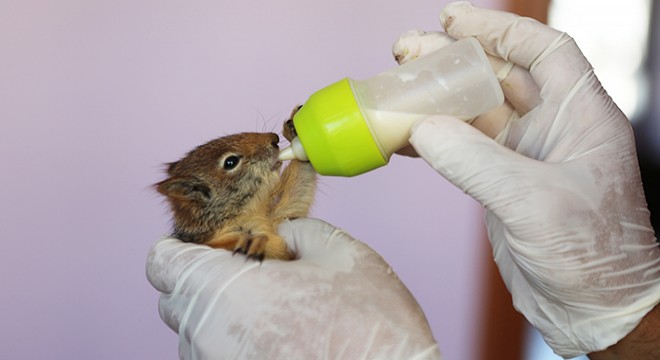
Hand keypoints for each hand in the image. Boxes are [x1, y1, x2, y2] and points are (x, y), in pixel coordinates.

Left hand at [146, 218, 439, 359]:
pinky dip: (234, 341)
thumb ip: (299, 232)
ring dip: (220, 314)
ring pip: (194, 334)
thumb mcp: (341, 254)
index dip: (178, 247)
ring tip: (271, 307)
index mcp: (223, 292)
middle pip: (174, 300)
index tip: (202, 244)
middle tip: (248, 271)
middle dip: (202, 280)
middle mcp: (208, 338)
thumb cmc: (369, 326)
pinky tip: (279, 337)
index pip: (162, 264)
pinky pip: (217, 357)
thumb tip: (283, 235)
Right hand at [395, 2, 659, 357]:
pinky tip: (401, 135)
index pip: (543, 51)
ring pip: (473, 113)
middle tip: (406, 52)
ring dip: (435, 99)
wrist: (592, 309)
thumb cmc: (593, 255)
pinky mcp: (500, 185)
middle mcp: (552, 130)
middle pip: (498, 77)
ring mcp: (523, 158)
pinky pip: (459, 151)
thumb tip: (423, 128)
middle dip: (452, 61)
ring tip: (394, 85)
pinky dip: (430, 140)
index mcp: (580, 117)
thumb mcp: (534, 201)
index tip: (452, 20)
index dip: (499, 30)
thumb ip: (475, 162)